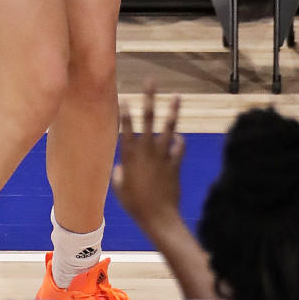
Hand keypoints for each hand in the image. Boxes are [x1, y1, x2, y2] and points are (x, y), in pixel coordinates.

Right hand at [112, 84, 183, 230]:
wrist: (158, 218)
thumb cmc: (134, 205)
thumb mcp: (119, 189)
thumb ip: (119, 173)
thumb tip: (121, 166)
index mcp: (129, 156)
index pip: (126, 128)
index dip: (125, 112)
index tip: (125, 97)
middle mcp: (146, 150)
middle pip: (148, 118)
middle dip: (149, 98)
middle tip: (150, 81)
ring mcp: (162, 155)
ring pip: (168, 127)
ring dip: (172, 110)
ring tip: (177, 96)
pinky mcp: (175, 163)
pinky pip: (179, 147)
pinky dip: (179, 141)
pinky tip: (178, 138)